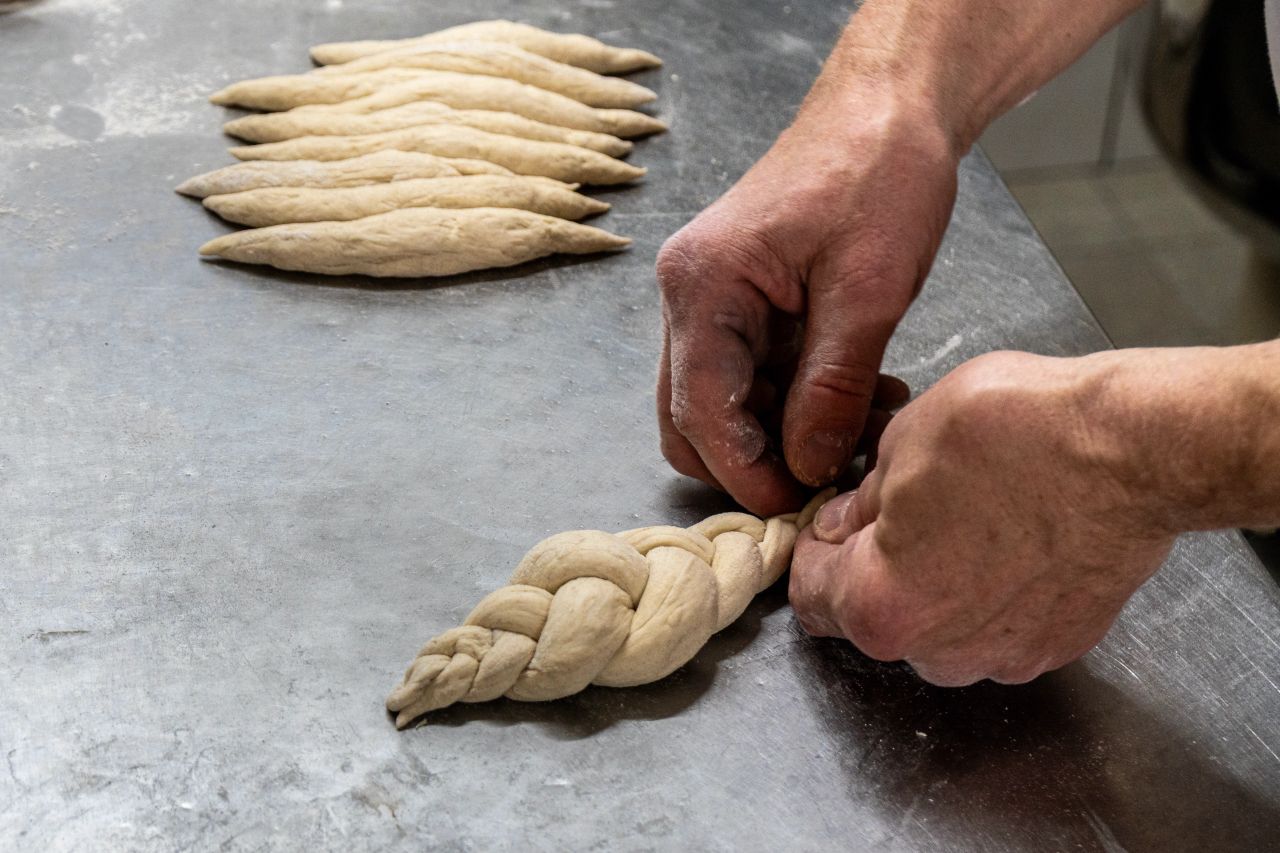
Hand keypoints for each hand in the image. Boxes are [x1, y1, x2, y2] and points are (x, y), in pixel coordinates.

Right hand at [656, 87, 958, 515]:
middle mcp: (692, 298)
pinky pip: (758, 381)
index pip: (700, 412)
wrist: (889, 109)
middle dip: (757, 460)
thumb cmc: (878, 174)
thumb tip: (806, 467)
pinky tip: (861, 399)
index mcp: (703, 286)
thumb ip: (831, 387)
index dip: (747, 472)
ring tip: (866, 428)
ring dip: (788, 434)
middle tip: (830, 475)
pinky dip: (802, 404)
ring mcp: (716, 303)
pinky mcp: (747, 307)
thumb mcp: (867, 290)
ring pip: (728, 407)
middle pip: (694, 419)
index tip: (799, 506)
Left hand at [789, 350, 1178, 684]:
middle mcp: (937, 652)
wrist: (1132, 450)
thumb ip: (860, 501)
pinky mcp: (1055, 648)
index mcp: (880, 606)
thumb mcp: (901, 443)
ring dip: (936, 583)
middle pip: (874, 614)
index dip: (812, 547)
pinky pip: (996, 626)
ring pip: (937, 626)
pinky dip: (993, 592)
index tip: (829, 522)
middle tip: (902, 508)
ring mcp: (1002, 657)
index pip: (809, 593)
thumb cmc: (1018, 436)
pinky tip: (1012, 537)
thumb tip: (846, 522)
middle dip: (875, 565)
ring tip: (967, 517)